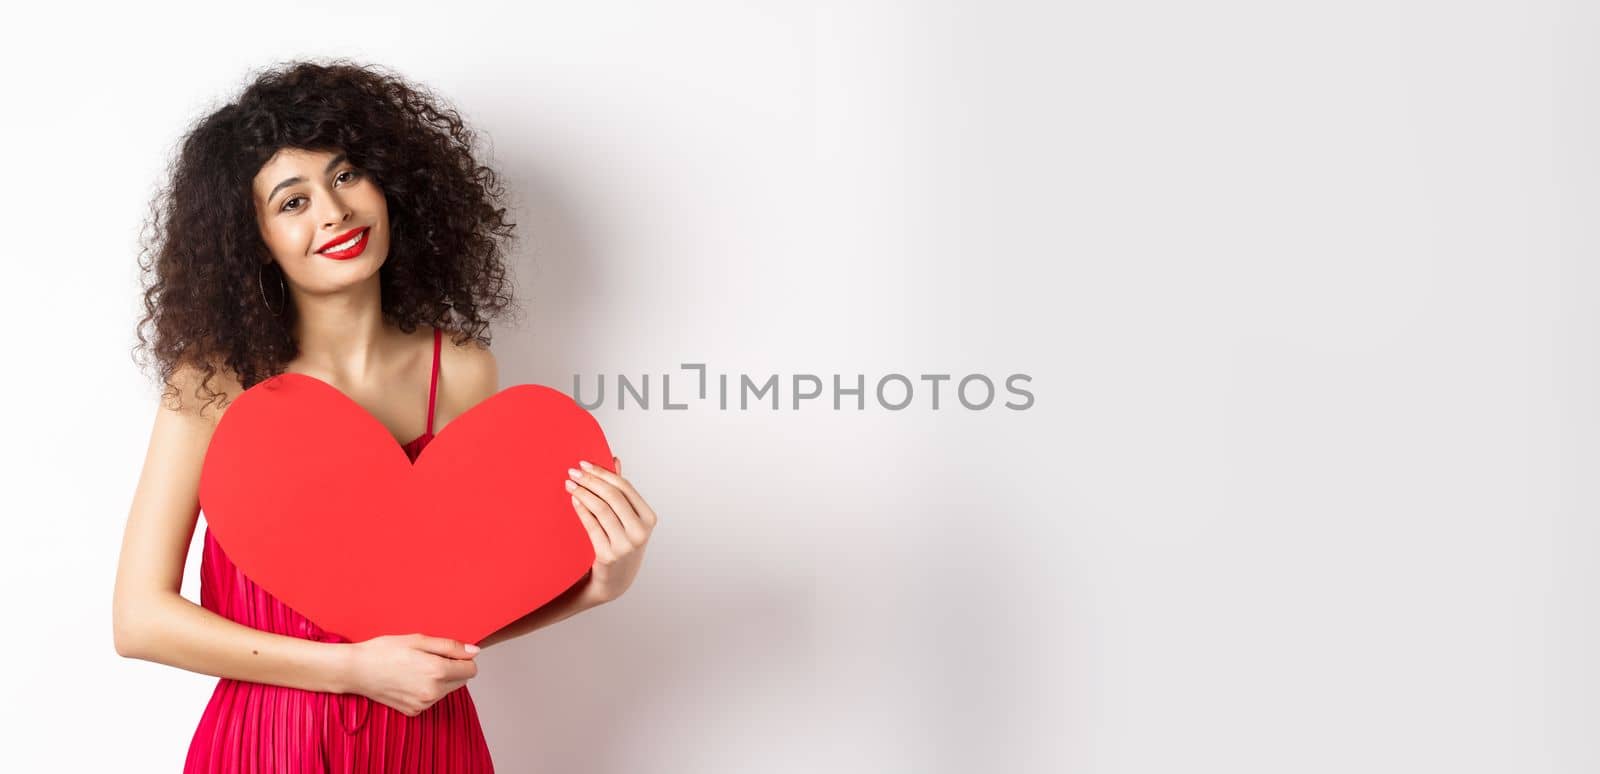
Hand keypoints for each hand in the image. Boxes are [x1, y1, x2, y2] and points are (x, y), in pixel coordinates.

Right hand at [342, 633, 480, 716]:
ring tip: (415, 668)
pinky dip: (427, 690)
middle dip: (453, 669)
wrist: (356, 670)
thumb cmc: (385, 651)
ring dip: (440, 680)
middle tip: (428, 658)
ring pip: (447, 691)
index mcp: (437, 672)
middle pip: (461, 681)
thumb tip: (475, 651)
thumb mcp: (419, 640)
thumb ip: (451, 647)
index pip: (471, 669)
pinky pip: (431, 700)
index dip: (462, 658)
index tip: (447, 652)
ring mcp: (423, 705)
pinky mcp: (413, 712)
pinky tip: (409, 680)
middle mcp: (433, 692)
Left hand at [566, 456, 658, 603]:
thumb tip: (614, 459)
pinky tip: (574, 499)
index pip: (625, 487)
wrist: (616, 579)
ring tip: (570, 484)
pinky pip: (591, 525)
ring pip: (601, 509)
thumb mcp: (627, 518)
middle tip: (573, 472)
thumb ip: (622, 490)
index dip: (603, 473)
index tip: (584, 464)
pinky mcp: (608, 555)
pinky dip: (581, 509)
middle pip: (613, 496)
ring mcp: (626, 545)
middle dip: (591, 480)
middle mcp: (640, 531)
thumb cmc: (621, 542)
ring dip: (583, 492)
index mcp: (649, 518)